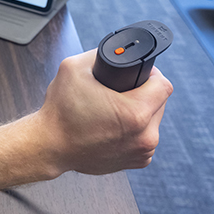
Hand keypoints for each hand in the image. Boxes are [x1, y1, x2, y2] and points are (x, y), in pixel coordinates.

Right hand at [35, 49, 172, 175]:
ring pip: (153, 121)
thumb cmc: (60, 112)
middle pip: (160, 103)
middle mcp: (145, 137)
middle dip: (144, 93)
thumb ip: (99, 54)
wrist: (50, 146)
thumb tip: (116, 51)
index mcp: (135, 113)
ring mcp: (142, 152)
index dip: (151, 73)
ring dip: (141, 112)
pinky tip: (114, 125)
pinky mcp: (136, 162)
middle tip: (121, 90)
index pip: (163, 85)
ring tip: (115, 108)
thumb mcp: (73, 67)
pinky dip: (134, 130)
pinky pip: (144, 137)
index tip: (138, 73)